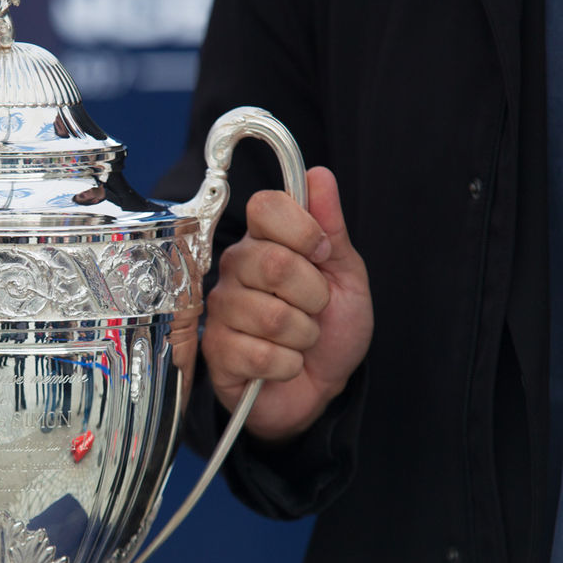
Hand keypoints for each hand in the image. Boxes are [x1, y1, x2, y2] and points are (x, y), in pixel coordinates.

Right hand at [203, 167, 372, 441]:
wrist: (320, 389)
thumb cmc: (331, 330)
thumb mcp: (346, 275)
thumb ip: (330, 226)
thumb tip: (318, 174)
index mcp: (264, 241)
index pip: (265, 206)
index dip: (302, 230)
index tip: (323, 253)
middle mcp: (235, 268)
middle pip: (272, 262)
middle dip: (313, 294)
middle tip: (315, 309)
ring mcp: (222, 309)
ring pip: (271, 315)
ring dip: (303, 336)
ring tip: (300, 340)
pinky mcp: (216, 351)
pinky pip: (261, 353)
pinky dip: (287, 364)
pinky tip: (283, 363)